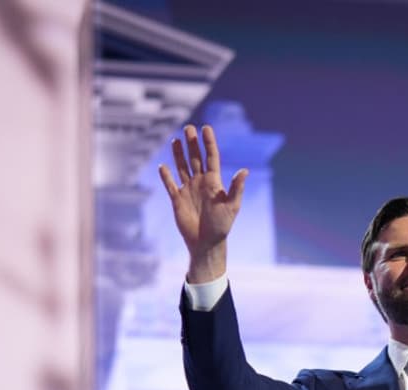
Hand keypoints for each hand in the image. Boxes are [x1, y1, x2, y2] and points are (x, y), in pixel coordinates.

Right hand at [158, 124, 248, 282]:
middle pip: (195, 157)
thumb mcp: (232, 206)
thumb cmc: (222, 226)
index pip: (211, 157)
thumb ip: (236, 188)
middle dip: (192, 143)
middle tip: (188, 128)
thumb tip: (245, 170)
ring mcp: (188, 189)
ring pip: (182, 166)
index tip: (206, 128)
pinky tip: (162, 166)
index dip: (208, 142)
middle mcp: (200, 182)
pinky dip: (165, 176)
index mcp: (214, 181)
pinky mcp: (177, 199)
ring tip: (175, 139)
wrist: (207, 243)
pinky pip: (170, 184)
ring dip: (178, 154)